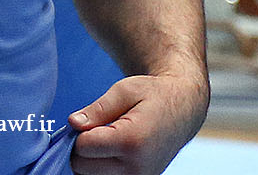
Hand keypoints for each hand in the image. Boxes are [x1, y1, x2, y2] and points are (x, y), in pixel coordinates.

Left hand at [68, 72, 208, 174]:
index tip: (94, 120)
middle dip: (83, 147)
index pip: (82, 147)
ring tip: (109, 140)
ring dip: (91, 160)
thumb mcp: (126, 90)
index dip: (81, 131)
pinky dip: (101, 168)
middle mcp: (136, 167)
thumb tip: (72, 123)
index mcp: (132, 141)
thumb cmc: (154, 95)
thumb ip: (97, 109)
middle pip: (82, 167)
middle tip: (100, 129)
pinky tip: (114, 152)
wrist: (185, 109)